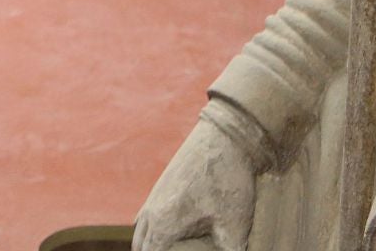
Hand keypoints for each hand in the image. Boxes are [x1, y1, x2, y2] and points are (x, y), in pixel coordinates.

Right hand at [132, 117, 256, 250]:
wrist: (227, 136)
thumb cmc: (229, 181)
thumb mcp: (234, 227)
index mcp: (163, 223)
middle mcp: (152, 210)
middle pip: (141, 248)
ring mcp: (155, 196)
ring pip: (141, 232)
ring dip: (148, 247)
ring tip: (165, 249)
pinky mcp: (163, 186)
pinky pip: (146, 216)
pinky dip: (150, 232)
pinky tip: (166, 236)